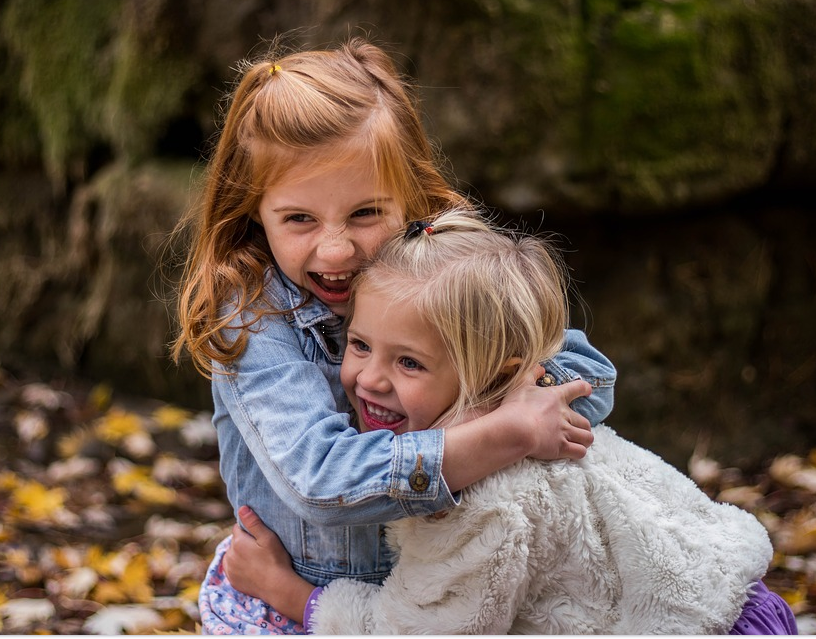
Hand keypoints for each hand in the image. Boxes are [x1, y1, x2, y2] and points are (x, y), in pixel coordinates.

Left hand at [222, 506, 313, 621]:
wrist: (277, 587)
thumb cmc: (275, 559)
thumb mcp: (268, 537)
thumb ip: (253, 522)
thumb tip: (241, 508)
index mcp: (238, 542)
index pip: (238, 528)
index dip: (248, 530)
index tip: (259, 536)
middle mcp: (229, 555)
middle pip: (234, 541)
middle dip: (243, 542)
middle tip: (260, 548)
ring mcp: (230, 569)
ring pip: (232, 555)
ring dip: (239, 554)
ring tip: (256, 559)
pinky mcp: (232, 581)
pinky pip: (232, 568)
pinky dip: (238, 566)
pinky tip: (250, 569)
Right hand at [500, 369, 592, 460]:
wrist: (516, 429)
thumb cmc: (516, 406)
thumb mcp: (521, 384)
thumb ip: (531, 373)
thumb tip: (540, 366)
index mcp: (557, 397)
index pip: (577, 388)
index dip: (584, 388)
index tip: (587, 390)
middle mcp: (565, 415)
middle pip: (585, 421)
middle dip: (584, 426)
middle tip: (577, 428)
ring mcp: (564, 432)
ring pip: (587, 437)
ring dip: (585, 440)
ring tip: (579, 441)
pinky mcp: (561, 448)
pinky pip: (580, 452)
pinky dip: (579, 452)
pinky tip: (574, 452)